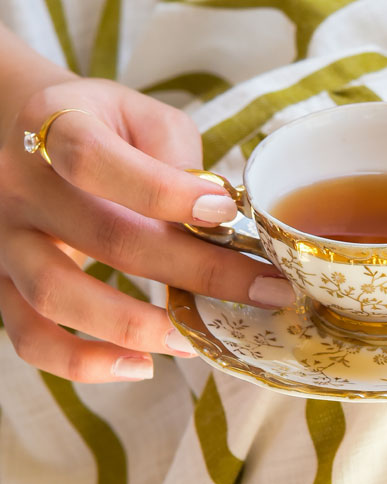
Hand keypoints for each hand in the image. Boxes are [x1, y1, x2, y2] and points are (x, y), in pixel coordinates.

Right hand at [0, 78, 294, 382]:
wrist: (27, 134)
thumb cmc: (103, 126)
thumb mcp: (145, 119)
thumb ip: (179, 159)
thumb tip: (220, 223)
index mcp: (55, 125)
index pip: (96, 162)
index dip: (166, 193)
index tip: (228, 214)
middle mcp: (21, 184)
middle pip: (107, 238)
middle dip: (199, 272)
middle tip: (264, 291)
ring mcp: (6, 237)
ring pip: (59, 296)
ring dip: (139, 327)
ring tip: (198, 338)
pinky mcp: (4, 282)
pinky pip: (30, 337)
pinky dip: (83, 363)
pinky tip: (139, 365)